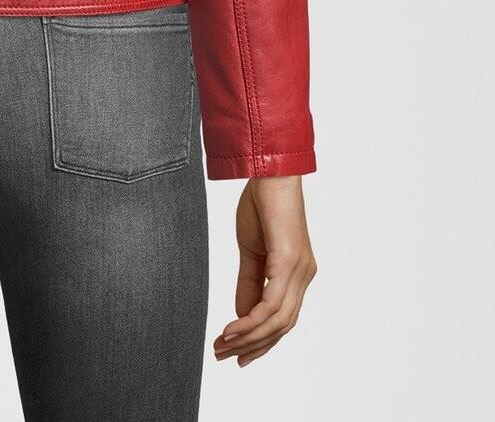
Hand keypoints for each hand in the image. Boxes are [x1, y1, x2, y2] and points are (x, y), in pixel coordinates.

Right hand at [213, 175, 315, 366]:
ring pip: (278, 321)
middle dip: (252, 346)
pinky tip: (233, 328)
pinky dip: (252, 320)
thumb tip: (242, 316)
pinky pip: (272, 303)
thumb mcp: (250, 250)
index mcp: (297, 274)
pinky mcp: (290, 262)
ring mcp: (300, 271)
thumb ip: (249, 283)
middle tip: (223, 356)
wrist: (268, 171)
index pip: (282, 319)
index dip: (260, 341)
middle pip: (281, 327)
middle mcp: (304, 277)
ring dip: (249, 338)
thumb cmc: (261, 205)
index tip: (236, 354)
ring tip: (223, 346)